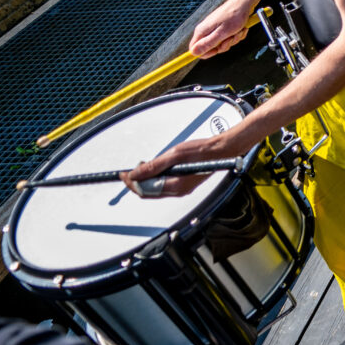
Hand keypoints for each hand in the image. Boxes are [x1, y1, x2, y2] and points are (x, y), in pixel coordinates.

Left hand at [122, 125, 259, 197]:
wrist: (220, 151)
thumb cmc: (201, 151)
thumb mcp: (174, 154)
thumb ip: (153, 166)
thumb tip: (134, 174)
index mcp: (175, 186)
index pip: (146, 190)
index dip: (131, 182)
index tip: (123, 173)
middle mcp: (177, 191)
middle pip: (149, 193)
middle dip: (136, 183)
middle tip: (128, 171)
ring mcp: (180, 189)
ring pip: (155, 190)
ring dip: (145, 180)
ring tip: (141, 166)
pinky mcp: (183, 184)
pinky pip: (163, 186)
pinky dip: (154, 179)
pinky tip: (153, 169)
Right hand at [189, 0, 251, 57]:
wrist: (245, 3)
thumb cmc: (234, 15)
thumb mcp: (222, 33)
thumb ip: (208, 43)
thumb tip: (194, 52)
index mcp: (202, 31)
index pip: (195, 49)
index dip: (205, 53)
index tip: (216, 50)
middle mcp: (207, 30)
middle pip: (211, 48)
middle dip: (224, 45)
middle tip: (230, 38)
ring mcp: (215, 28)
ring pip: (222, 44)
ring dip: (233, 40)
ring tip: (237, 31)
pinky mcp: (223, 27)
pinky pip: (229, 38)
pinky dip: (236, 35)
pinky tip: (240, 29)